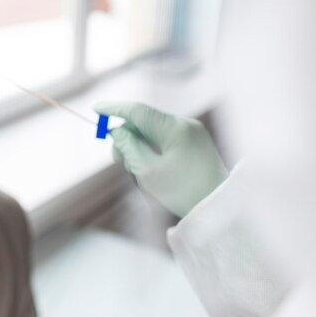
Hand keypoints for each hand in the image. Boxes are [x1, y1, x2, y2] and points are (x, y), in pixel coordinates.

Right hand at [95, 102, 228, 216]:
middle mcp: (185, 124)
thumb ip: (129, 147)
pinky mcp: (194, 142)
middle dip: (126, 136)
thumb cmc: (184, 192)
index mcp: (175, 129)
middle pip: (144, 121)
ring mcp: (192, 132)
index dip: (115, 109)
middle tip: (117, 159)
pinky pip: (164, 138)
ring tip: (138, 170)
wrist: (218, 207)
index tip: (96, 110)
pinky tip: (149, 167)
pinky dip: (151, 148)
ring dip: (138, 145)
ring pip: (153, 130)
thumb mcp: (148, 172)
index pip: (138, 111)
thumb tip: (117, 130)